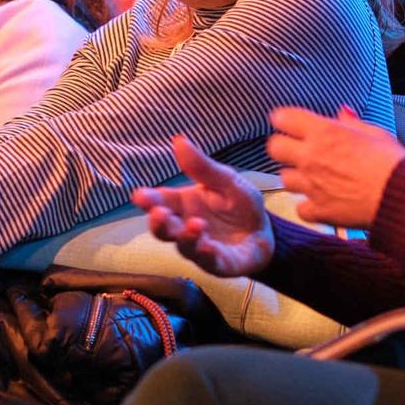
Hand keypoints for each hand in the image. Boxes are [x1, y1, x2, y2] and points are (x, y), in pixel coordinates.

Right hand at [130, 135, 275, 276]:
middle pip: (163, 228)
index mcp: (182, 204)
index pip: (159, 201)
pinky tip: (208, 246)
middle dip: (158, 222)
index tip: (139, 196)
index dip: (147, 199)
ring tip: (195, 225)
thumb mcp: (226, 180)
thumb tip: (178, 140)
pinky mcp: (219, 264)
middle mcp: (184, 227)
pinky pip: (209, 262)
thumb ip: (202, 167)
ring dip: (185, 237)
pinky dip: (206, 254)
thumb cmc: (239, 205)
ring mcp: (199, 247)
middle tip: (159, 213)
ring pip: (183, 246)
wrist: (265, 232)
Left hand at [266, 105, 404, 229]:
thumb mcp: (376, 134)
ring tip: (313, 178)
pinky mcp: (318, 210)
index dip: (285, 120)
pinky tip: (321, 202)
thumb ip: (352, 123)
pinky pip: (300, 208)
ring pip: (284, 178)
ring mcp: (311, 185)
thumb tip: (342, 112)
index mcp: (324, 132)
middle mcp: (311, 157)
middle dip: (283, 147)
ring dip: (296, 177)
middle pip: (274, 148)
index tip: (290, 123)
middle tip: (297, 151)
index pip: (283, 118)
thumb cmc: (393, 162)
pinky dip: (309, 206)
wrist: (401, 197)